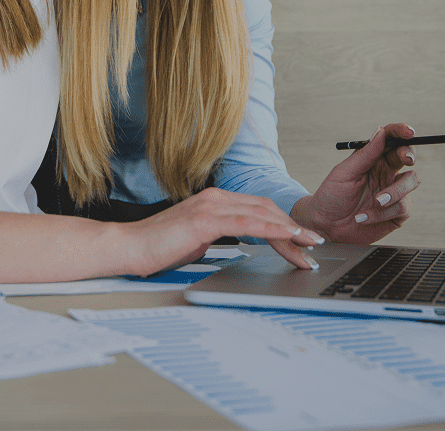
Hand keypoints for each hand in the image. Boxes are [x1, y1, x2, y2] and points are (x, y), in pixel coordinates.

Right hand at [118, 187, 323, 276]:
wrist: (129, 247)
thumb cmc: (158, 247)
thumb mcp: (196, 240)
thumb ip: (219, 236)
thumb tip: (240, 244)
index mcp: (215, 201)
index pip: (259, 208)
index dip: (284, 222)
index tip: (302, 239)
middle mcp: (216, 198)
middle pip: (266, 209)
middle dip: (294, 227)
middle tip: (315, 244)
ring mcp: (210, 206)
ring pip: (262, 214)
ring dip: (290, 230)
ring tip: (310, 245)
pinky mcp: (205, 219)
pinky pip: (247, 222)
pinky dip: (272, 229)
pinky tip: (288, 238)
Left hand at [291, 123, 418, 243]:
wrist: (326, 226)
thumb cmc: (331, 196)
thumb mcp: (345, 172)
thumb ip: (365, 154)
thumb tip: (381, 131)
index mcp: (372, 159)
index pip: (390, 140)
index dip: (401, 132)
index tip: (409, 131)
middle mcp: (386, 173)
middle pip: (407, 156)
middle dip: (409, 154)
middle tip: (405, 158)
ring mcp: (393, 192)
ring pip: (412, 180)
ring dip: (394, 191)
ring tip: (375, 201)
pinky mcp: (396, 213)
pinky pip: (403, 207)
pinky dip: (382, 213)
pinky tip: (364, 217)